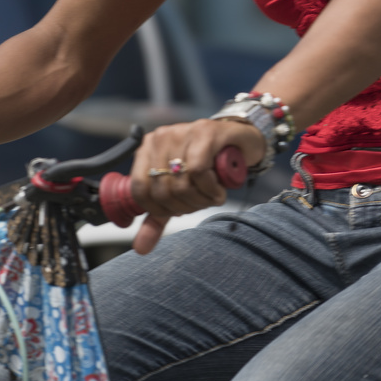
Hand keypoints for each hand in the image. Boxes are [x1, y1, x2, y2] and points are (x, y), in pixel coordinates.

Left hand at [127, 118, 264, 254]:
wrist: (241, 141)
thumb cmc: (209, 166)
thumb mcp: (180, 192)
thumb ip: (158, 218)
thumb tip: (141, 249)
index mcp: (147, 149)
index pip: (140, 190)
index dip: (158, 210)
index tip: (178, 211)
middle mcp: (161, 138)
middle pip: (162, 190)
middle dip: (185, 207)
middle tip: (201, 203)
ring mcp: (182, 132)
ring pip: (180, 182)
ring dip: (200, 200)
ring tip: (212, 197)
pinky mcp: (205, 132)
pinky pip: (198, 170)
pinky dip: (209, 188)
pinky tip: (218, 190)